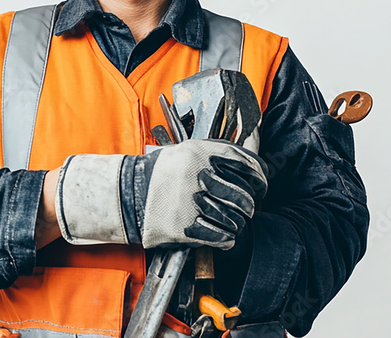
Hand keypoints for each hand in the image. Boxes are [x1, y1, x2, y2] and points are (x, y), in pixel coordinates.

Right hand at [54, 140, 265, 249]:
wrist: (128, 193)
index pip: (244, 164)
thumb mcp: (185, 152)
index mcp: (200, 153)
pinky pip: (221, 236)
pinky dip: (228, 238)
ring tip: (233, 222)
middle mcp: (197, 176)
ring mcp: (191, 203)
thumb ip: (214, 155)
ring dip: (237, 223)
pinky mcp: (185, 227)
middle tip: (246, 208)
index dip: (260, 177)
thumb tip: (249, 167)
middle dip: (249, 205)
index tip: (262, 185)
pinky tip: (225, 235)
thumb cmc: (160, 173)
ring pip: (234, 219)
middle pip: (242, 195)